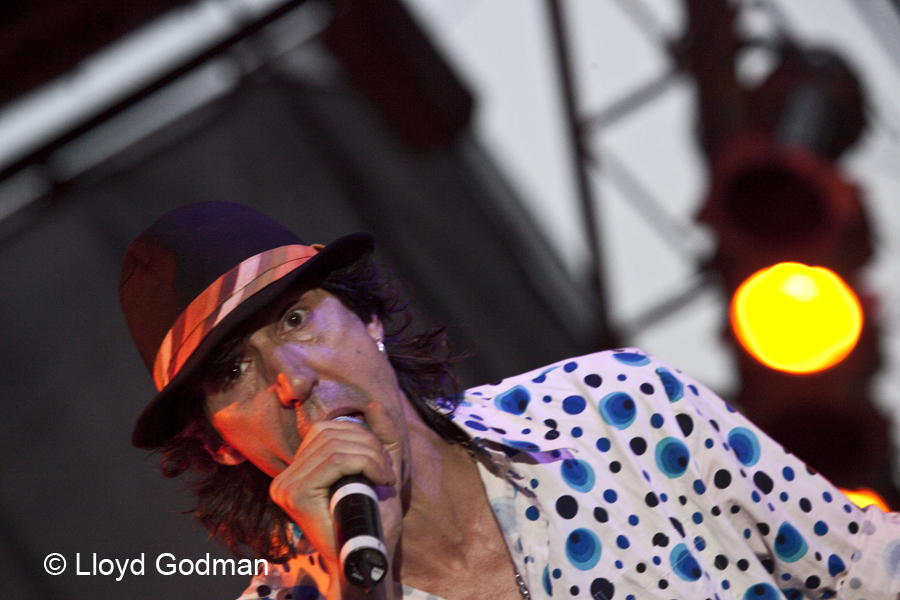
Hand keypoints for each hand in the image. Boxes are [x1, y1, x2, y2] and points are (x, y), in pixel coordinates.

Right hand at [269, 401, 404, 596]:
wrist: (367, 557)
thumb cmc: (372, 518)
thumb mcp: (380, 468)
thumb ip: (380, 436)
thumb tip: (373, 405)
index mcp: (299, 469)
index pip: (325, 429)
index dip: (360, 434)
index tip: (382, 461)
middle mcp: (286, 476)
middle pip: (330, 433)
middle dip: (369, 444)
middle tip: (388, 470)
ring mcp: (286, 485)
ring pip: (334, 446)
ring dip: (371, 455)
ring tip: (386, 476)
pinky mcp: (295, 494)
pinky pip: (335, 461)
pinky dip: (366, 463)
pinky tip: (380, 480)